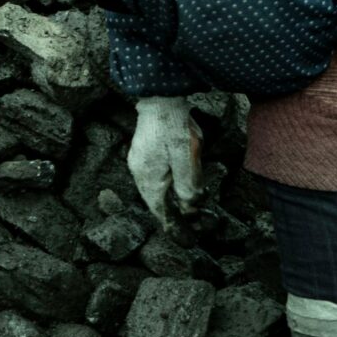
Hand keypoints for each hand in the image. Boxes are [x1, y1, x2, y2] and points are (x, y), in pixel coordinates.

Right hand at [126, 96, 200, 227]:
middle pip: (159, 201)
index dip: (175, 227)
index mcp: (148, 179)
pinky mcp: (145, 151)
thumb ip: (188, 187)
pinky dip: (171, 183)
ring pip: (158, 188)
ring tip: (195, 204)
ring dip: (175, 198)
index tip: (188, 240)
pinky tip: (182, 181)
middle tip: (197, 223)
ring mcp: (140, 161)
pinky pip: (158, 175)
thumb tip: (191, 209)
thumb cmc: (173, 127)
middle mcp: (139, 173)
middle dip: (177, 213)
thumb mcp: (185, 159)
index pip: (161, 212)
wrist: (160, 96)